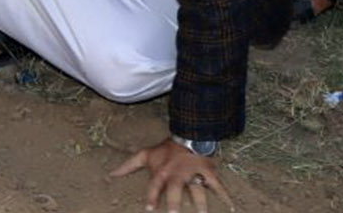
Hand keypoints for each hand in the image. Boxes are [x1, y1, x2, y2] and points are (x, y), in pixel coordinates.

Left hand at [110, 138, 234, 212]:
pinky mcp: (207, 172)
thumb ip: (128, 166)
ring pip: (197, 191)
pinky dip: (225, 195)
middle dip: (176, 203)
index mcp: (162, 172)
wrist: (187, 137)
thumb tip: (111, 175)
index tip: (150, 209)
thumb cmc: (164, 151)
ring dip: (200, 204)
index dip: (152, 197)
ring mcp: (193, 174)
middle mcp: (177, 175)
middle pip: (176, 190)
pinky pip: (218, 185)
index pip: (155, 186)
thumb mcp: (145, 155)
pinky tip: (231, 206)